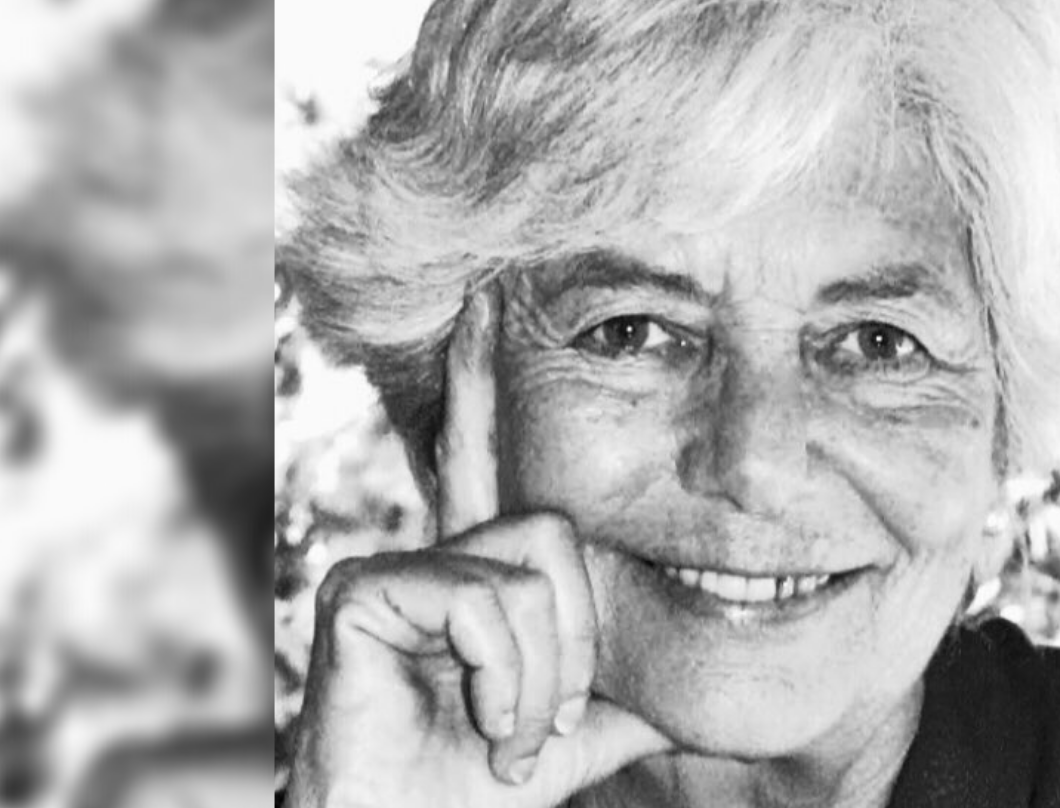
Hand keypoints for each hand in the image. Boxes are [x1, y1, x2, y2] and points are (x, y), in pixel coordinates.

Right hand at [284, 292, 672, 807]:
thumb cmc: (473, 789)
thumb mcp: (574, 730)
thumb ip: (624, 692)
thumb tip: (696, 685)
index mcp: (481, 576)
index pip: (490, 461)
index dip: (485, 383)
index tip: (487, 300)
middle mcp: (437, 554)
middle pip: (560, 531)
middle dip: (574, 645)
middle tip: (536, 725)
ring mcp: (395, 566)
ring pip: (532, 571)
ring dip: (541, 678)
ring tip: (504, 733)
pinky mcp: (363, 590)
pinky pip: (481, 599)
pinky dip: (503, 676)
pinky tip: (477, 722)